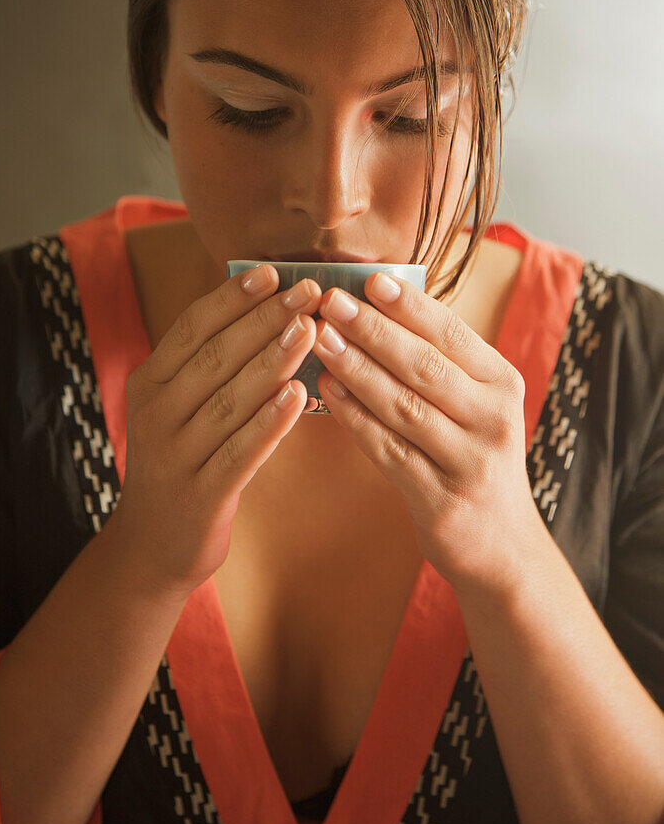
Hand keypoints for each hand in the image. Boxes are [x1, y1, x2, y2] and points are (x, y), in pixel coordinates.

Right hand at [115, 265, 321, 599]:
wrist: (150, 548)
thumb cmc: (179, 462)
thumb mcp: (177, 408)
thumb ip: (208, 366)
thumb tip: (263, 310)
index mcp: (149, 382)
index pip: (193, 328)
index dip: (233, 298)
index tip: (274, 272)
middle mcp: (155, 414)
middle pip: (215, 357)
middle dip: (264, 320)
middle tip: (308, 291)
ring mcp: (174, 456)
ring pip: (230, 400)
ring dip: (273, 361)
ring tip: (311, 330)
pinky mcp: (199, 496)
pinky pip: (238, 452)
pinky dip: (269, 423)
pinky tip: (298, 396)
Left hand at [310, 273, 545, 596]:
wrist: (502, 544)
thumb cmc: (473, 455)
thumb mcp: (477, 404)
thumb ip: (440, 361)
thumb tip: (379, 305)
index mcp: (503, 384)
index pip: (453, 334)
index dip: (410, 305)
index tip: (370, 279)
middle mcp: (494, 420)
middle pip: (424, 366)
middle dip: (373, 330)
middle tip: (331, 302)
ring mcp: (470, 462)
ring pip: (403, 406)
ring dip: (357, 369)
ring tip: (320, 340)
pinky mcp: (441, 500)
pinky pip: (388, 451)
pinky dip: (355, 418)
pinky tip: (327, 392)